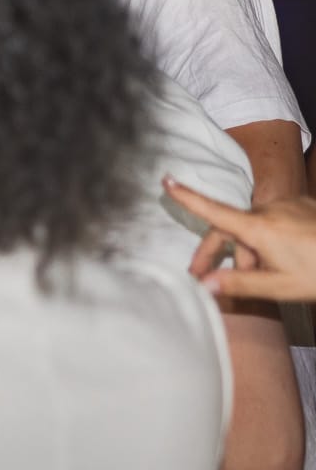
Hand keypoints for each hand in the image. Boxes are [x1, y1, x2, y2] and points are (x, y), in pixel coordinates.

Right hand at [166, 181, 315, 302]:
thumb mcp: (280, 287)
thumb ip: (239, 285)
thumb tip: (205, 285)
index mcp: (260, 228)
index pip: (214, 212)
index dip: (188, 198)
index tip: (166, 182)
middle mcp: (271, 210)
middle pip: (231, 228)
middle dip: (220, 254)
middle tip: (209, 281)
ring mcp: (289, 205)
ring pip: (254, 227)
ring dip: (248, 250)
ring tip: (263, 277)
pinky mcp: (303, 206)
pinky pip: (273, 221)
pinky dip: (267, 240)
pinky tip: (283, 260)